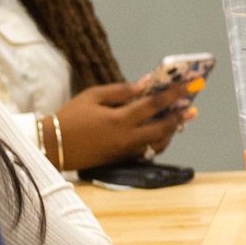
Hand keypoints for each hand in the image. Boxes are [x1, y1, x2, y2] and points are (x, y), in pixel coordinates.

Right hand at [55, 75, 198, 169]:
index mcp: (119, 120)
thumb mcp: (93, 96)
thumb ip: (122, 91)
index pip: (154, 104)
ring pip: (158, 143)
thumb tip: (146, 84)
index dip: (174, 93)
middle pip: (163, 128)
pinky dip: (158, 140)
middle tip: (192, 107)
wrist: (53, 146)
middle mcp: (127, 138)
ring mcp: (126, 151)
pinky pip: (148, 151)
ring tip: (179, 119)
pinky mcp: (122, 160)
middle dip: (179, 116)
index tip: (191, 85)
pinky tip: (160, 132)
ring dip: (171, 130)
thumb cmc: (70, 117)